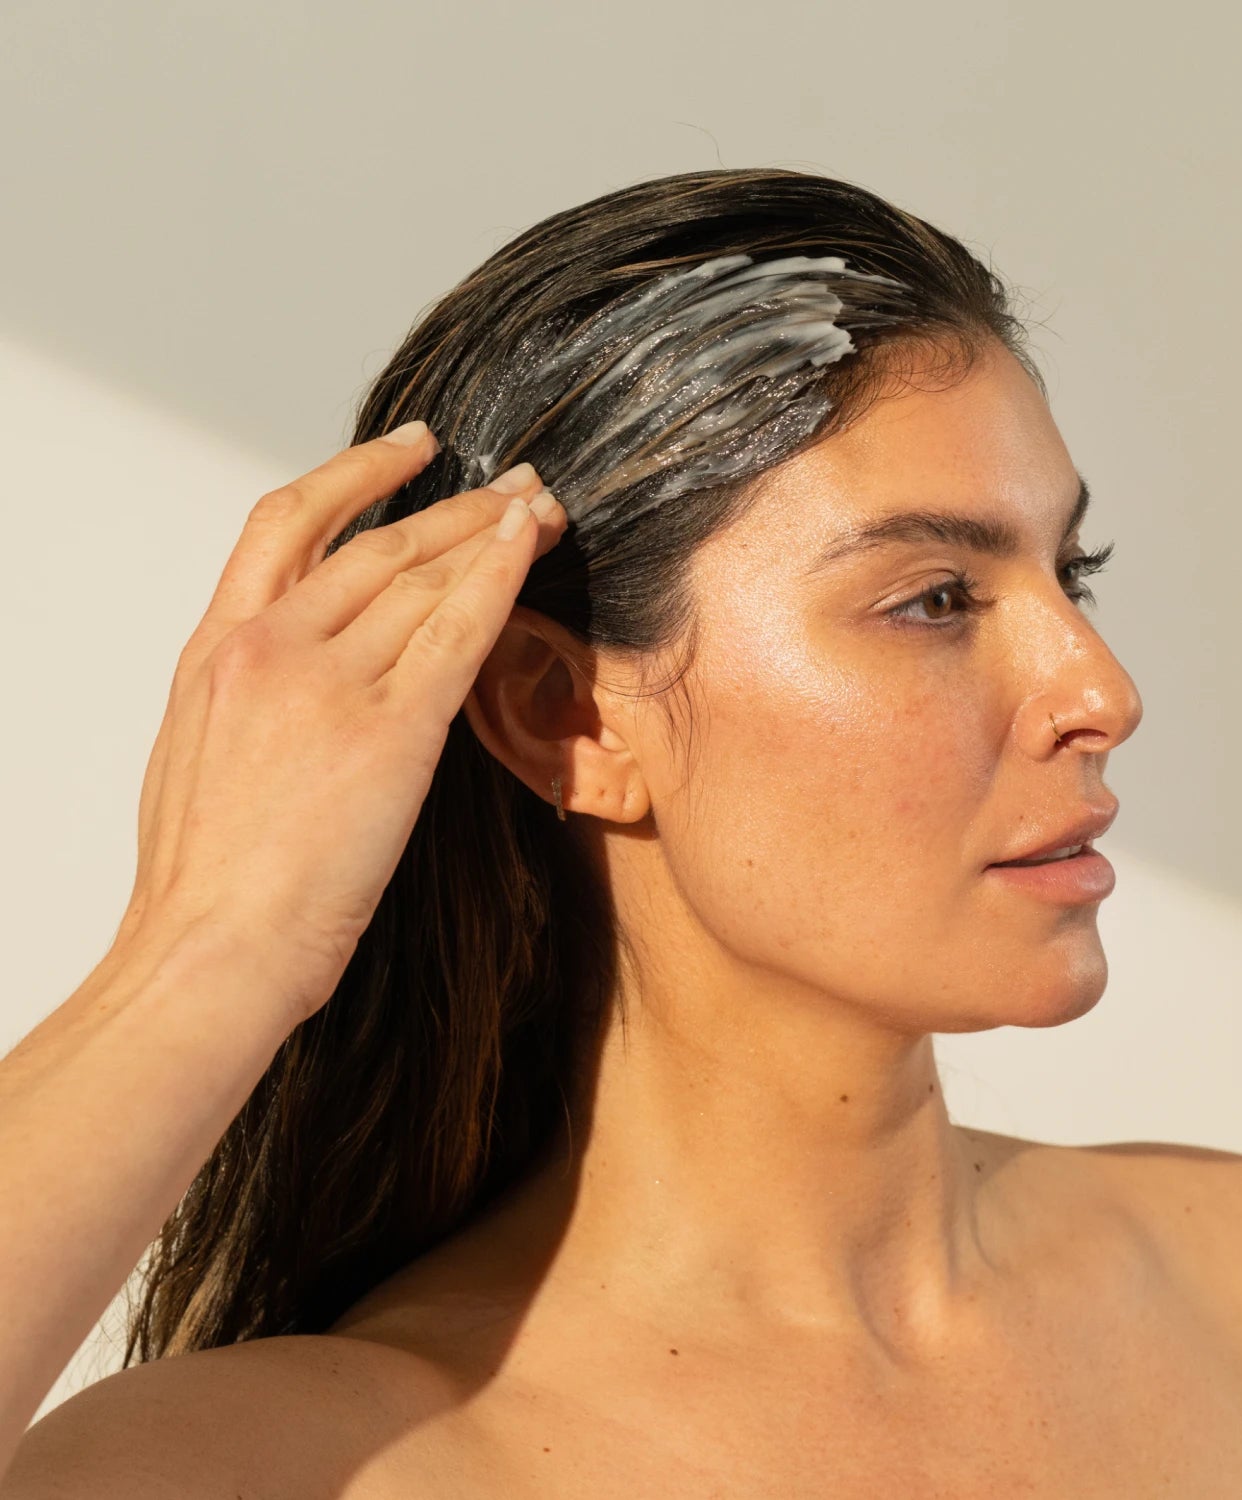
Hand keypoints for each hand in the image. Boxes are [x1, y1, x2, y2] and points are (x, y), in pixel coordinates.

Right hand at [110, 422, 564, 1023]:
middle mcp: (270, 646)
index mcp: (215, 648)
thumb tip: (292, 670)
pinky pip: (458, 630)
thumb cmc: (203, 879)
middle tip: (514, 481)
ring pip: (424, 577)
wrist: (210, 950)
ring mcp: (330, 683)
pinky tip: (532, 543)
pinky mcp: (391, 731)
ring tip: (542, 507)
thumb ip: (247, 693)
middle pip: (377, 543)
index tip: (411, 451)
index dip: (358, 474)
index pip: (289, 524)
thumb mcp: (196, 754)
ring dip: (492, 532)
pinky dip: (499, 576)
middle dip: (455, 504)